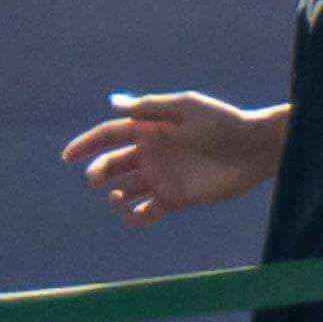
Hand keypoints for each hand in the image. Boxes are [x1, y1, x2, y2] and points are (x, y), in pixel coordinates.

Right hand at [62, 91, 277, 224]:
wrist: (255, 148)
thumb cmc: (223, 121)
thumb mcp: (187, 107)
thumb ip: (151, 107)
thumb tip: (114, 104)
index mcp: (150, 130)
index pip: (109, 136)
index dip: (86, 145)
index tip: (67, 156)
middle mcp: (152, 154)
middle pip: (112, 165)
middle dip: (98, 173)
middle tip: (96, 180)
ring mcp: (163, 177)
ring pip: (125, 191)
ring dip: (116, 196)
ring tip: (122, 196)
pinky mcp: (177, 199)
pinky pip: (147, 212)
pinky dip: (136, 217)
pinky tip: (136, 215)